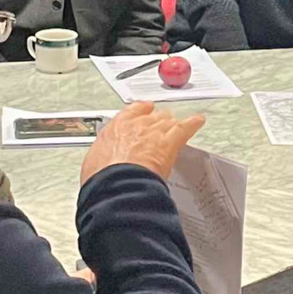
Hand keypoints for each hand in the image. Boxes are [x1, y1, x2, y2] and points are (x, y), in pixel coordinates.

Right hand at [79, 101, 205, 184]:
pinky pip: (185, 128)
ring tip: (177, 124)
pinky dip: (193, 123)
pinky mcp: (169, 143)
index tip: (144, 110)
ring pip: (168, 121)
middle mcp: (137, 125)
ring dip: (172, 123)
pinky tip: (198, 121)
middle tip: (161, 124)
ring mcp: (154, 133)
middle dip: (158, 120)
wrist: (117, 183)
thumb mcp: (94, 162)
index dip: (140, 111)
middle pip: (153, 116)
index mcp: (117, 128)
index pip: (131, 111)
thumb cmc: (103, 176)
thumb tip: (100, 164)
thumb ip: (102, 157)